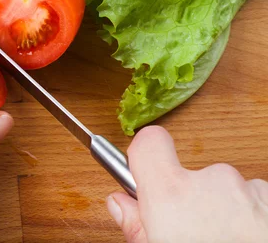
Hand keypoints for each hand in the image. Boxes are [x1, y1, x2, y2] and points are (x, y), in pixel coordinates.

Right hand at [107, 126, 267, 242]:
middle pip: (192, 176)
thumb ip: (135, 226)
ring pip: (228, 192)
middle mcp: (215, 183)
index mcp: (174, 195)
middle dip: (191, 201)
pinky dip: (252, 221)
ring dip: (226, 214)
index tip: (144, 175)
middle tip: (191, 236)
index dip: (144, 157)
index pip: (149, 142)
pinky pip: (256, 202)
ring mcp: (252, 192)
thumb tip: (120, 204)